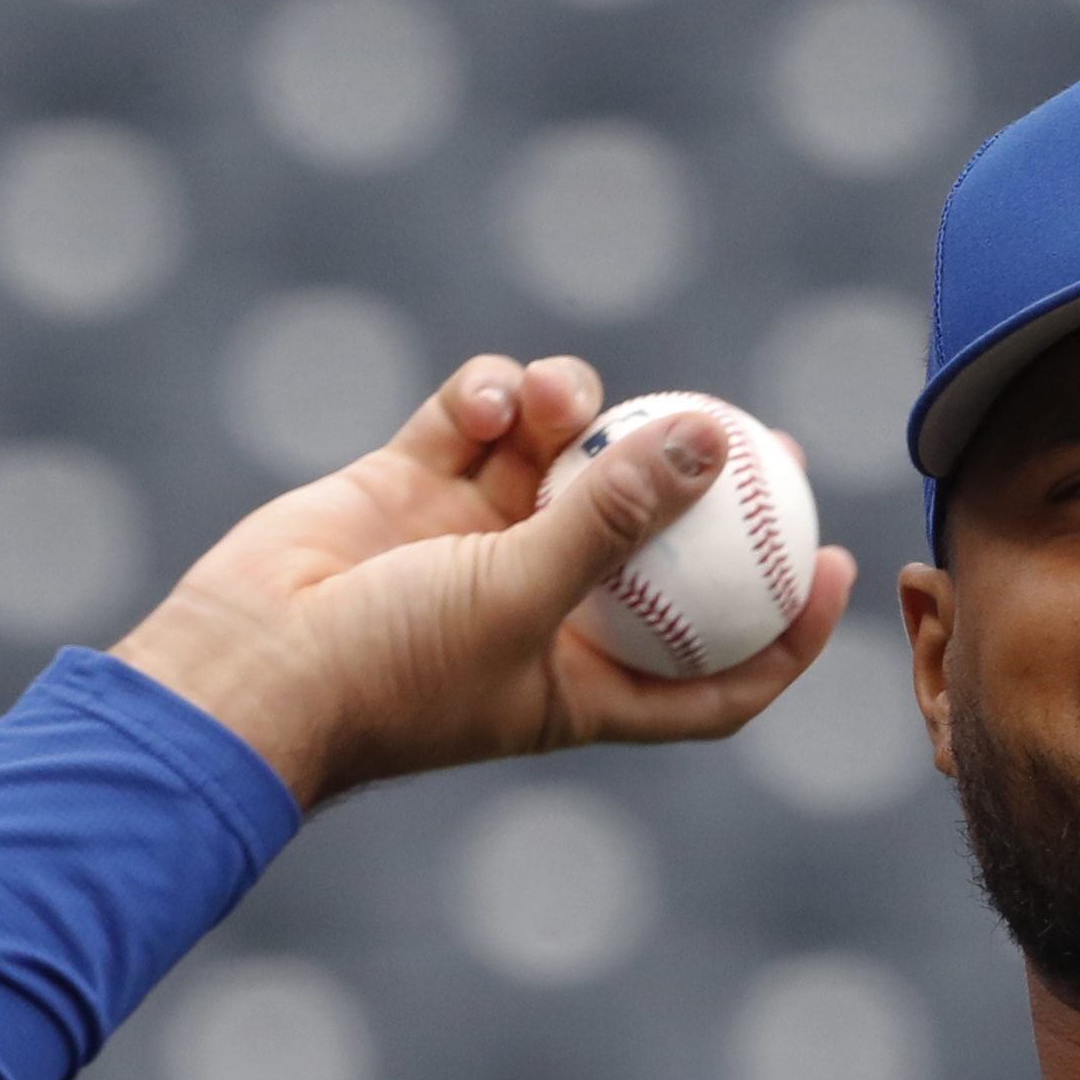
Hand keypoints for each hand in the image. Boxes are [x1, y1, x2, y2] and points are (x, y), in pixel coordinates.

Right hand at [111, 353, 857, 808]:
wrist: (243, 668)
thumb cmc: (390, 672)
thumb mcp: (521, 597)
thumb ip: (616, 520)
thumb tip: (712, 444)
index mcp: (585, 682)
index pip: (715, 672)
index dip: (782, 628)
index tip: (835, 560)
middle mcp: (543, 611)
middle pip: (655, 543)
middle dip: (702, 485)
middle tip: (750, 428)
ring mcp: (478, 543)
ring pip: (566, 458)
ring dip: (579, 416)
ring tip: (566, 402)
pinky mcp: (414, 485)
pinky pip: (482, 420)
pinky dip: (494, 397)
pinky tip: (489, 402)